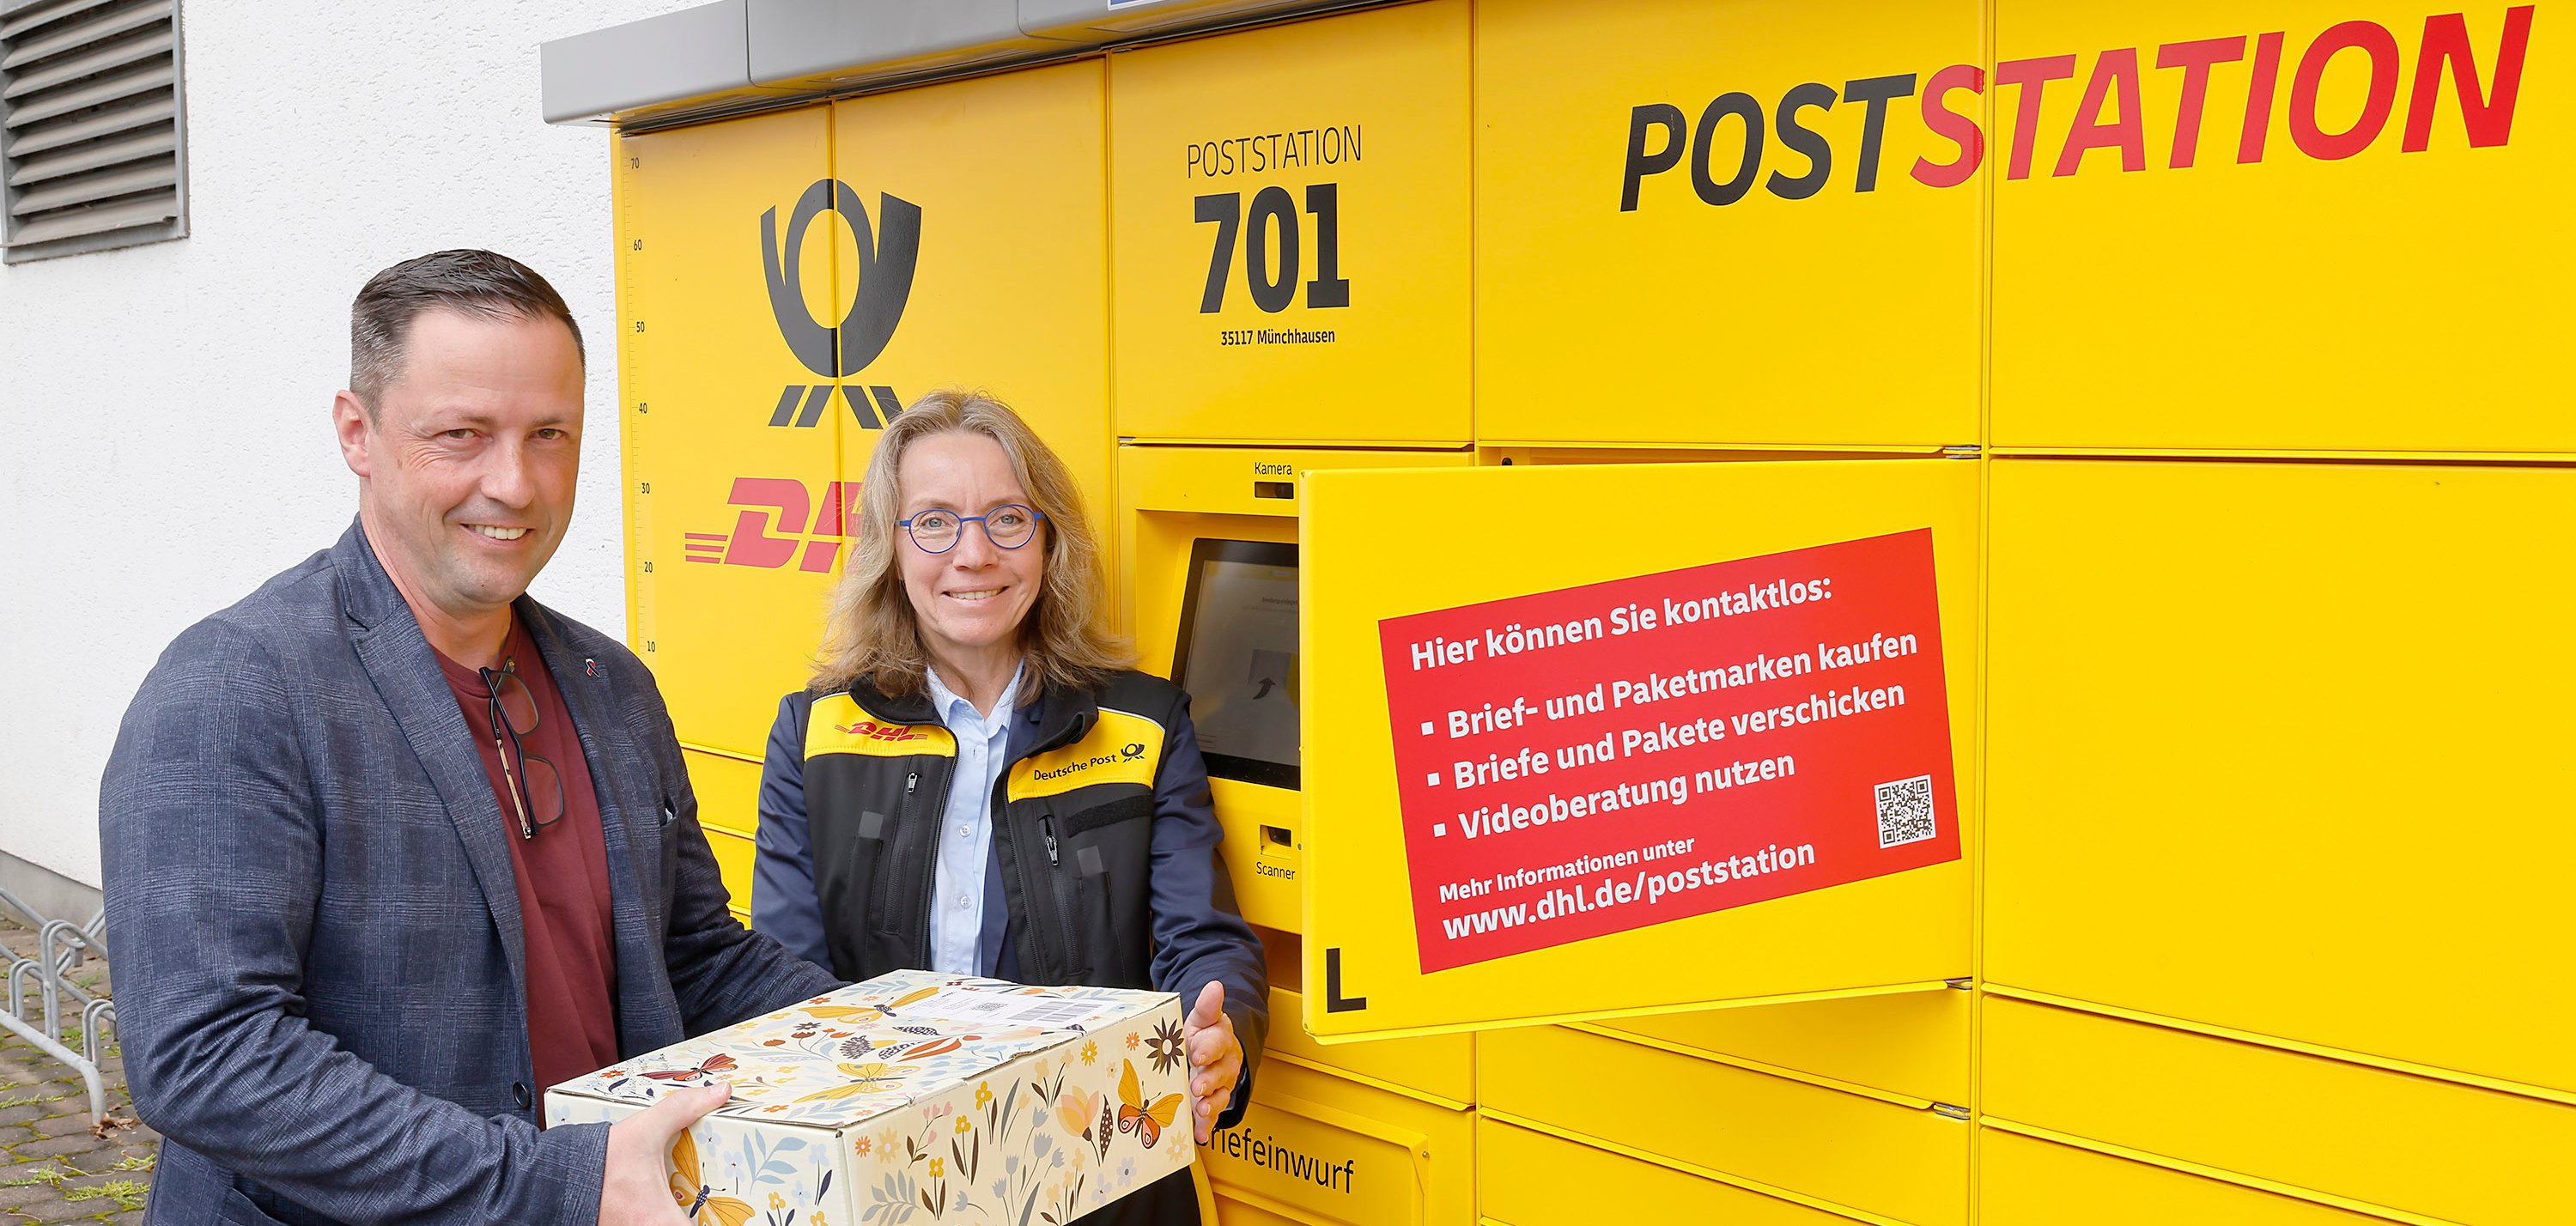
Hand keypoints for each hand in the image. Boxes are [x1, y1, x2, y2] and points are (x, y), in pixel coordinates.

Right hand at [600, 1081, 729, 1224]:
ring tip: (696, 1203)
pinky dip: (662, 1218)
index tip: (729, 1210)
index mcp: (660, 1220)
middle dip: (701, 1217)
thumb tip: (719, 1092)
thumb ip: (685, 1109)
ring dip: (681, 1217)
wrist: (558, 1175)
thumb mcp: (646, 1129)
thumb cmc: (600, 1160)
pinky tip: (668, 1201)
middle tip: (714, 1202)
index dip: (721, 1222)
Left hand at [1181, 981, 1242, 1144]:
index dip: (1208, 1048)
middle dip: (1209, 1080)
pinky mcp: (1212, 1103)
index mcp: (1219, 1039)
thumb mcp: (1200, 1019)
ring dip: (1211, 1105)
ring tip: (1201, 1110)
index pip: (1217, 1041)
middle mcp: (1224, 1063)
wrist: (1204, 1054)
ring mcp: (1219, 1085)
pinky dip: (1206, 1126)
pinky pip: (1212, 1116)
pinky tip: (1199, 1133)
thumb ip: (1207, 1007)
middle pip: (1220, 1072)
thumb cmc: (1200, 1036)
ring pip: (1219, 1096)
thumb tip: (1215, 985)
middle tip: (1197, 1086)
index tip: (1197, 1053)